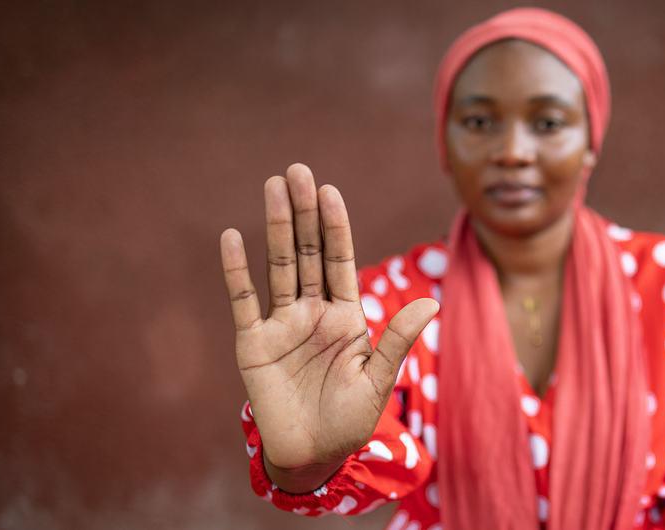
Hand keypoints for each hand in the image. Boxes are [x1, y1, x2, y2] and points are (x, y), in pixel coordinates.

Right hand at [219, 163, 437, 490]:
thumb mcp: (378, 378)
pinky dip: (237, 270)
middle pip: (308, 252)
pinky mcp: (254, 343)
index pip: (340, 260)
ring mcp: (282, 324)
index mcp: (345, 315)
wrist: (313, 455)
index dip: (335, 225)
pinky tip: (232, 236)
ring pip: (279, 266)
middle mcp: (312, 311)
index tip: (330, 190)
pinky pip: (244, 300)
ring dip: (274, 227)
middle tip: (297, 170)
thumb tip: (432, 302)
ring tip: (272, 186)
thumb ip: (396, 339)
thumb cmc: (350, 419)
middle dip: (303, 213)